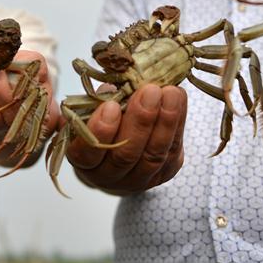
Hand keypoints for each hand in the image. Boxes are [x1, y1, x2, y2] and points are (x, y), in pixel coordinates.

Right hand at [66, 84, 186, 195]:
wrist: (121, 145)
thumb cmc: (102, 122)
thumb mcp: (91, 110)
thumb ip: (97, 101)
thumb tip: (114, 82)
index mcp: (84, 162)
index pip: (87, 153)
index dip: (100, 131)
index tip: (111, 105)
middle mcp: (109, 177)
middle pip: (125, 155)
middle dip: (140, 121)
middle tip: (150, 91)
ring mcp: (139, 179)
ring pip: (153, 156)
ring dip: (165, 122)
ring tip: (170, 92)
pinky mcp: (164, 174)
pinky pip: (172, 151)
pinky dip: (178, 124)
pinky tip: (178, 100)